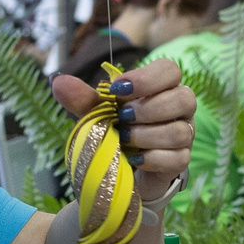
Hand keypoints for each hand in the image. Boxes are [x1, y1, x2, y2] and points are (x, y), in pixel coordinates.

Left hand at [52, 55, 194, 201]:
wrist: (117, 173)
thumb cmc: (113, 134)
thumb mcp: (95, 115)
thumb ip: (82, 98)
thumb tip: (59, 81)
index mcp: (161, 88)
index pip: (170, 70)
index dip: (147, 78)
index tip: (117, 90)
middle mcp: (179, 109)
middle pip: (184, 98)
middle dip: (149, 108)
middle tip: (122, 117)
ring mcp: (184, 135)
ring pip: (179, 131)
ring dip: (147, 135)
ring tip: (124, 139)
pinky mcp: (180, 161)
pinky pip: (176, 158)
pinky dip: (151, 158)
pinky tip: (133, 159)